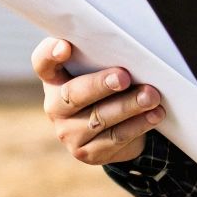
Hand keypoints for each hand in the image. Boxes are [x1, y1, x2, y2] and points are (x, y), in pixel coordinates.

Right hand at [32, 36, 165, 164]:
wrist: (115, 126)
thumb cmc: (106, 84)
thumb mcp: (97, 67)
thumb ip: (98, 54)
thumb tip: (125, 43)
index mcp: (53, 78)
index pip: (42, 62)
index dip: (50, 54)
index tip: (65, 47)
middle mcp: (54, 107)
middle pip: (73, 94)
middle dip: (100, 85)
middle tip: (124, 77)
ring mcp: (68, 132)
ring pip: (99, 118)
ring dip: (129, 106)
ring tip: (151, 96)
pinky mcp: (87, 153)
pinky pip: (115, 138)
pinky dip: (138, 125)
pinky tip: (154, 114)